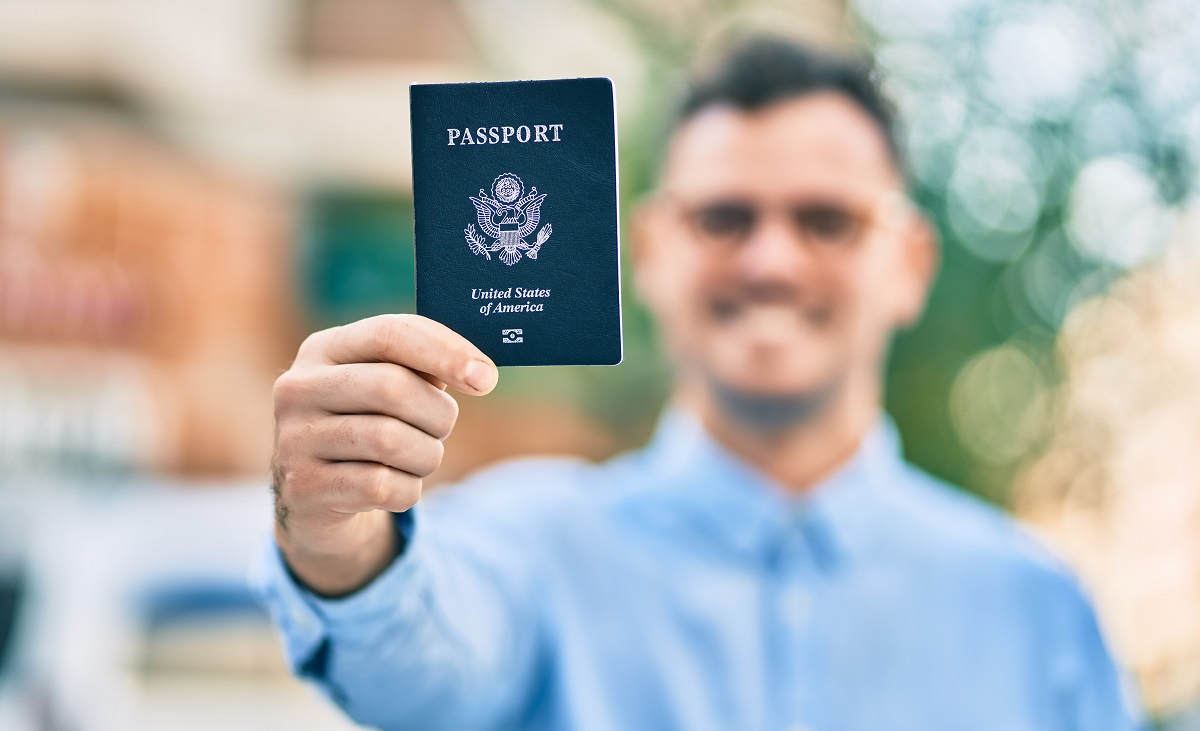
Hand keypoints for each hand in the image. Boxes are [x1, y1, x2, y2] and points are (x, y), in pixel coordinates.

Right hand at [270, 314, 497, 595]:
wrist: (316, 499)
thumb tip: (478, 373)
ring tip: (419, 459)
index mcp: (323, 349)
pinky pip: (381, 487)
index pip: (390, 334)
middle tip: (443, 428)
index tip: (486, 378)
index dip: (445, 352)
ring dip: (426, 455)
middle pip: (393, 387)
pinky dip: (407, 490)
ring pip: (390, 441)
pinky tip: (397, 487)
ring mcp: (294, 438)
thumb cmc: (369, 427)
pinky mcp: (303, 487)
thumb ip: (425, 368)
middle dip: (437, 414)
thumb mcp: (388, 389)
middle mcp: (298, 387)